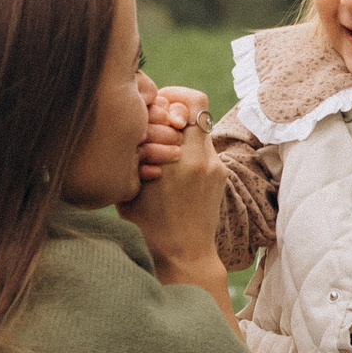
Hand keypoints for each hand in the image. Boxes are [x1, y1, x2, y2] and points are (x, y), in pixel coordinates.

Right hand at [118, 95, 224, 269]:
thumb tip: (144, 121)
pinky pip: (204, 149)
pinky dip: (189, 150)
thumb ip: (139, 150)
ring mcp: (217, 167)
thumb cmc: (147, 223)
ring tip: (163, 149)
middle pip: (198, 110)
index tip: (158, 108)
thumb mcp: (130, 185)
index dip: (173, 98)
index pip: (192, 103)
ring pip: (201, 130)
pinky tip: (172, 168)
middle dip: (175, 111)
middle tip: (158, 123)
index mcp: (181, 158)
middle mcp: (204, 159)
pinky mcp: (222, 176)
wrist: (181, 254)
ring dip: (182, 132)